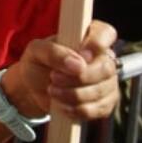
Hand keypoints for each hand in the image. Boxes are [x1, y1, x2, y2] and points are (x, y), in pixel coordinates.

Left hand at [3, 21, 119, 120]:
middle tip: (54, 78)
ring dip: (74, 95)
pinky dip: (78, 109)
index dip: (97, 44)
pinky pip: (100, 109)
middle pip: (106, 68)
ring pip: (102, 91)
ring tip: (53, 91)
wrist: (34, 88)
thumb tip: (78, 64)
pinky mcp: (105, 102)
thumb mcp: (36, 51)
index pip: (106, 33)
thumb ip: (53, 52)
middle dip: (79, 78)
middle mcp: (102, 57)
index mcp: (88, 37)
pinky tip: (63, 105)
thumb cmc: (37, 63)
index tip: (81, 56)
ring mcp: (107, 81)